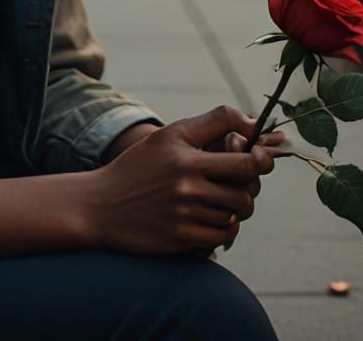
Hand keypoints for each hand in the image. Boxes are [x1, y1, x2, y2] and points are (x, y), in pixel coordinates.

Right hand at [83, 106, 275, 255]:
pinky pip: (221, 236)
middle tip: (238, 182)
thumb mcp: (171, 135)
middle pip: (245, 191)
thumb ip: (214, 122)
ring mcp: (185, 215)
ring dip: (234, 208)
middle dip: (250, 186)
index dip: (261, 160)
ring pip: (235, 214)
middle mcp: (187, 186)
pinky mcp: (181, 240)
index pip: (245, 161)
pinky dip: (223, 229)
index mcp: (186, 156)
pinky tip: (210, 218)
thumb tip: (254, 124)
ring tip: (218, 199)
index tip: (259, 158)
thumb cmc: (140, 165)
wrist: (101, 205)